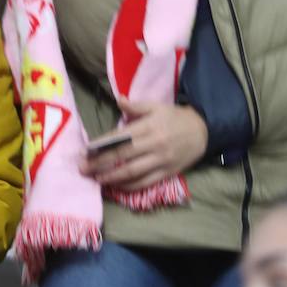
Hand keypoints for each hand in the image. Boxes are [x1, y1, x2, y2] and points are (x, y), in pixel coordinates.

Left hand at [82, 100, 207, 190]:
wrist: (203, 131)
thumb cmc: (174, 117)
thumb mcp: (156, 106)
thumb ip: (135, 106)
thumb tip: (118, 99)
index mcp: (148, 127)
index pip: (120, 138)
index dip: (101, 145)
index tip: (85, 151)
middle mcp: (153, 145)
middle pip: (122, 156)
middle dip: (100, 164)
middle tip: (82, 169)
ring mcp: (160, 161)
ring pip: (132, 172)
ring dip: (112, 178)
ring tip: (96, 179)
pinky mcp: (167, 173)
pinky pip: (145, 183)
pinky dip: (129, 187)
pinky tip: (116, 187)